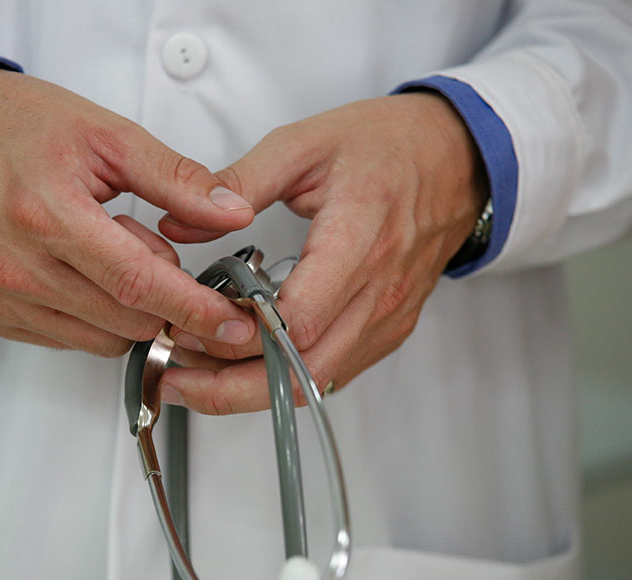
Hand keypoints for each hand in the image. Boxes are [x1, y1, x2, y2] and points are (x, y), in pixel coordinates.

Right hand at [0, 68, 256, 354]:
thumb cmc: (21, 127)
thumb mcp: (108, 135)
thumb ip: (176, 179)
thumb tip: (233, 212)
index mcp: (47, 215)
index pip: (138, 283)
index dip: (194, 308)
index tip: (234, 322)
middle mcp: (17, 267)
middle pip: (126, 320)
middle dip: (166, 300)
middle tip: (157, 249)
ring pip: (102, 339)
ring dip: (128, 308)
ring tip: (109, 249)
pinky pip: (67, 339)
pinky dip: (94, 316)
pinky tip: (82, 270)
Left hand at [158, 92, 486, 412]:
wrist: (459, 159)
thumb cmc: (386, 146)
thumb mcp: (304, 144)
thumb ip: (238, 182)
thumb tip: (177, 222)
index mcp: (359, 239)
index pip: (298, 320)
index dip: (237, 336)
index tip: (187, 325)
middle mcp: (380, 291)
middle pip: (302, 371)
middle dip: (230, 387)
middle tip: (172, 376)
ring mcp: (389, 317)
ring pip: (315, 384)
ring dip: (251, 390)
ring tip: (194, 375)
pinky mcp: (389, 330)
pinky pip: (333, 374)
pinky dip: (284, 379)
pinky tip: (243, 364)